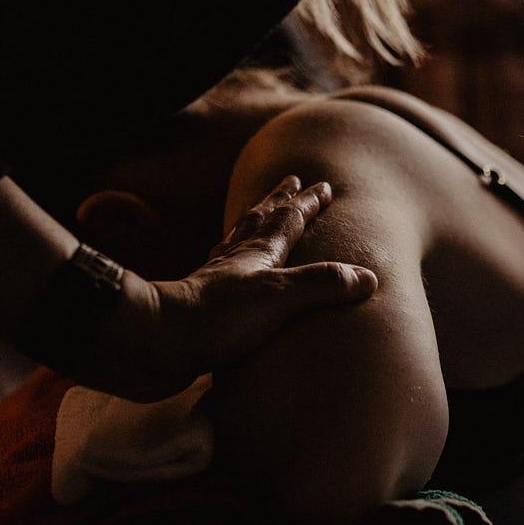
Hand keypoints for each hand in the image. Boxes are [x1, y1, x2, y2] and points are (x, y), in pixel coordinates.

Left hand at [86, 176, 377, 401]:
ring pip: (238, 243)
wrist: (154, 343)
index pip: (289, 221)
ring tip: (257, 213)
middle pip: (261, 222)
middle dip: (280, 202)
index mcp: (259, 255)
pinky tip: (224, 266)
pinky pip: (223, 274)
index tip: (322, 185)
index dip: (307, 203)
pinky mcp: (202, 309)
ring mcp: (216, 283)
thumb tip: (369, 277)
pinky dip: (230, 261)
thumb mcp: (279, 298)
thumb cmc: (216, 318)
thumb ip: (322, 285)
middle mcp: (236, 262)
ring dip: (253, 224)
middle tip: (290, 181)